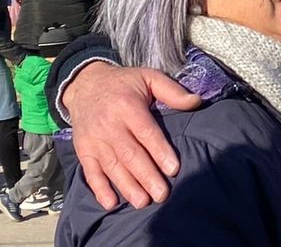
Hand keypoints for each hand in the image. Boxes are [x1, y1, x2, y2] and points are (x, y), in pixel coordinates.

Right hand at [64, 61, 201, 209]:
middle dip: (146, 176)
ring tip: (143, 202)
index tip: (173, 169)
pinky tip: (111, 203)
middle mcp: (109, 125)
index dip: (159, 151)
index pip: (146, 132)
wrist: (85, 84)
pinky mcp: (84, 150)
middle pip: (130, 154)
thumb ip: (172, 90)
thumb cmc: (124, 84)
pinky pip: (90, 172)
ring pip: (112, 166)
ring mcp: (94, 140)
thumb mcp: (149, 77)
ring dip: (127, 186)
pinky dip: (99, 189)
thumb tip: (196, 102)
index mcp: (128, 106)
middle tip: (162, 194)